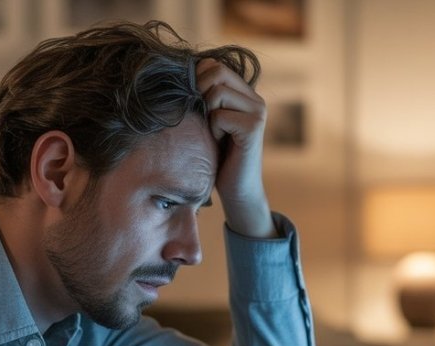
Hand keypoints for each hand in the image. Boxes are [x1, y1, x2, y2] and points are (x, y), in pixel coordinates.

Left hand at [196, 58, 275, 238]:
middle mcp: (255, 98)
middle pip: (216, 71)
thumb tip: (177, 73)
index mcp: (245, 93)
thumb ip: (203, 97)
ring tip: (215, 133)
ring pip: (216, 92)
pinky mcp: (254, 126)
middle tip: (203, 118)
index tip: (195, 104)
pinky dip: (214, 130)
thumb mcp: (208, 121)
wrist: (236, 190)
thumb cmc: (217, 157)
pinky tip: (221, 143)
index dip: (196, 79)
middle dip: (200, 93)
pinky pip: (220, 115)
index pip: (213, 64)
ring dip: (207, 115)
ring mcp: (257, 111)